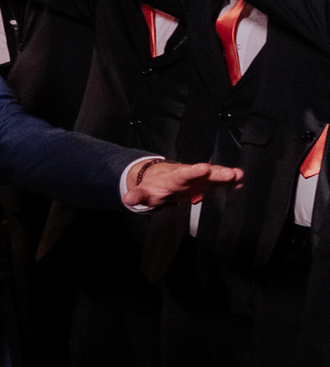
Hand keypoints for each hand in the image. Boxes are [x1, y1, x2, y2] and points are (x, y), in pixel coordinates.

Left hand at [123, 159, 242, 208]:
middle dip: (217, 173)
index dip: (194, 171)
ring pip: (214, 176)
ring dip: (226, 176)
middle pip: (204, 174)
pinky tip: (240, 182)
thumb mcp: (143, 192)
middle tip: (232, 173)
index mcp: (174, 178)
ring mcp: (199, 179)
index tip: (204, 168)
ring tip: (239, 175)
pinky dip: (228, 183)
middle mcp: (189, 175)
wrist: (159, 180)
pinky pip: (218, 183)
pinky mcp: (205, 183)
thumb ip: (137, 196)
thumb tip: (127, 199)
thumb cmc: (153, 186)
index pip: (184, 174)